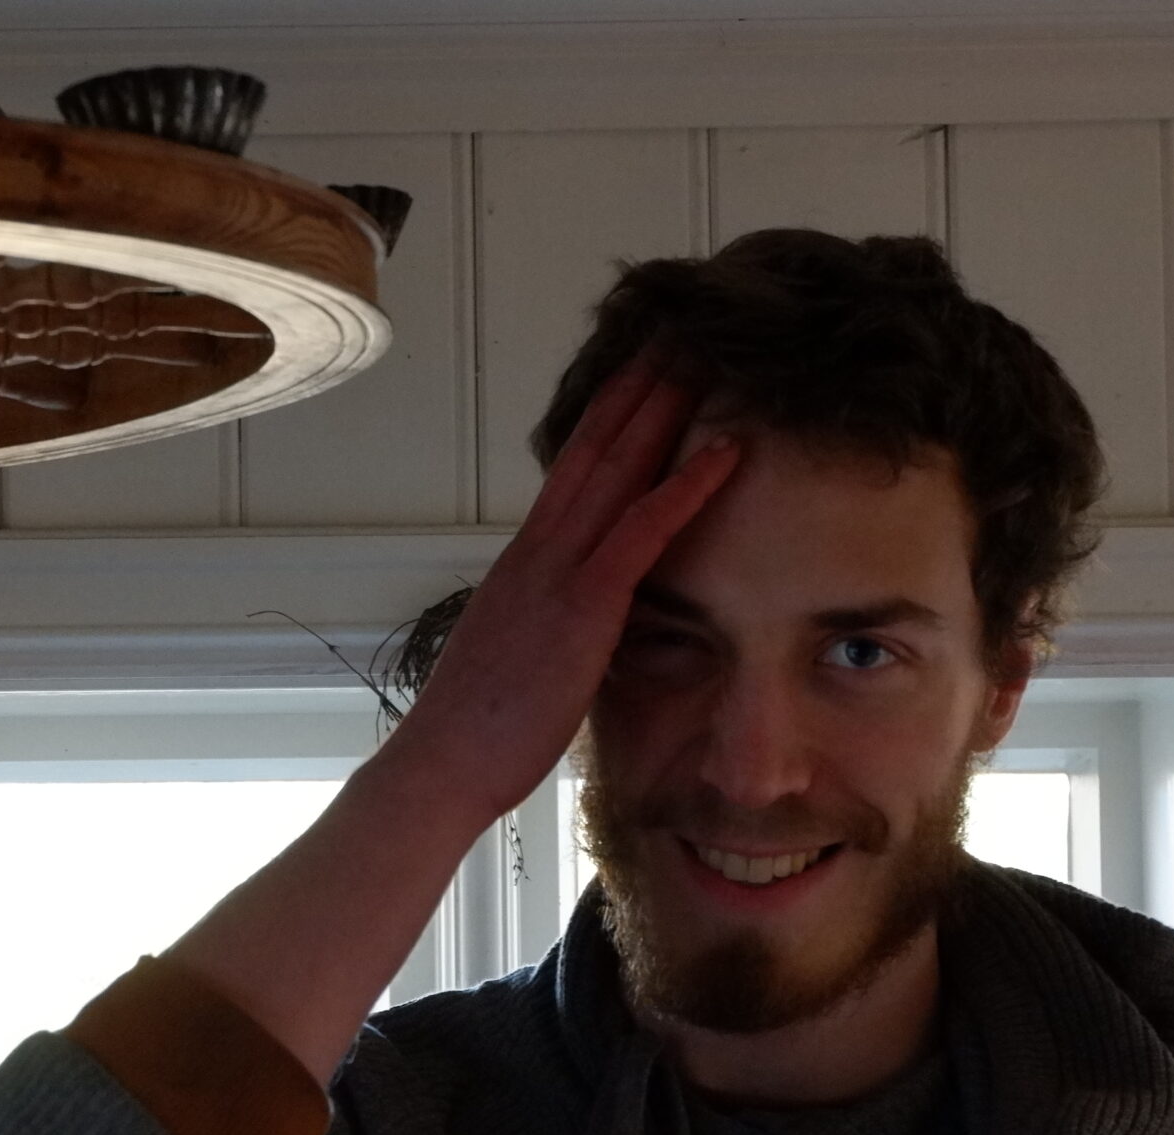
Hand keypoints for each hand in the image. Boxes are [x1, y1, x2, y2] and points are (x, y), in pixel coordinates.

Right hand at [375, 355, 741, 826]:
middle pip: (596, 447)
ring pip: (619, 467)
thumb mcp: (522, 659)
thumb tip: (586, 624)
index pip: (574, 471)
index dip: (611, 417)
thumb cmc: (481, 732)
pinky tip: (730, 452)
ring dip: (666, 407)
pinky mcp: (582, 606)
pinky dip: (688, 486)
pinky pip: (643, 532)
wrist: (443, 765)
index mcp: (525, 562)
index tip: (644, 374)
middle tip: (679, 331)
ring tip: (706, 355)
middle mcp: (538, 550)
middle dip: (639, 386)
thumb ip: (555, 625)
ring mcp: (557, 571)